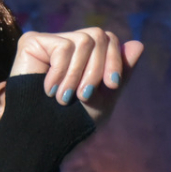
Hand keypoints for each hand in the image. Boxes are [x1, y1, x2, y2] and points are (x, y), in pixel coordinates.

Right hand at [10, 28, 143, 122]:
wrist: (43, 135)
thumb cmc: (73, 122)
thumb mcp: (105, 98)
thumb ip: (121, 72)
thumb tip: (139, 44)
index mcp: (85, 56)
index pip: (109, 40)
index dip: (115, 59)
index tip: (112, 85)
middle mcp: (68, 44)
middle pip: (99, 36)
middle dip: (97, 69)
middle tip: (84, 95)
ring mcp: (50, 42)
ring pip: (83, 41)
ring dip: (78, 75)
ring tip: (64, 98)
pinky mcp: (32, 42)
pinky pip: (63, 47)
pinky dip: (61, 73)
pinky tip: (49, 90)